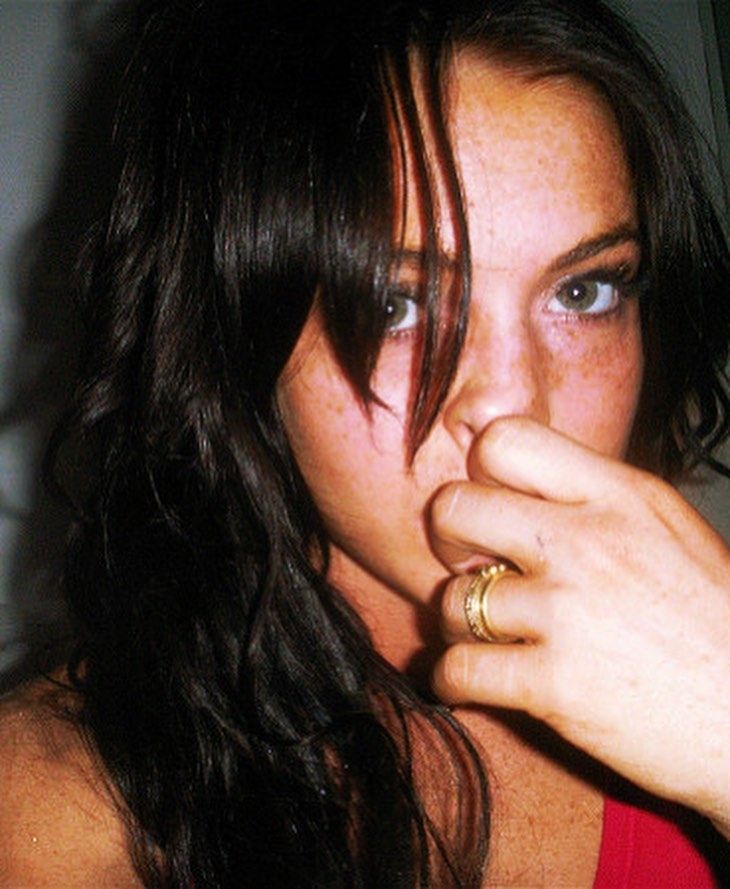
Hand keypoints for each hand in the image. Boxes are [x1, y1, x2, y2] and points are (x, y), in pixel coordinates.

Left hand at [430, 416, 729, 829]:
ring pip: (452, 598)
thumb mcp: (670, 530)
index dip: (481, 472)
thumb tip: (518, 483)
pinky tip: (473, 682)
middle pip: (455, 507)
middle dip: (448, 540)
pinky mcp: (554, 684)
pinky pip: (457, 669)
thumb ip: (597, 500)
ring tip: (488, 637)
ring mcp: (567, 613)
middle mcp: (588, 542)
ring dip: (458, 622)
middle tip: (472, 567)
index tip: (491, 508)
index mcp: (619, 496)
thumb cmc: (715, 624)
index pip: (505, 439)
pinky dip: (453, 681)